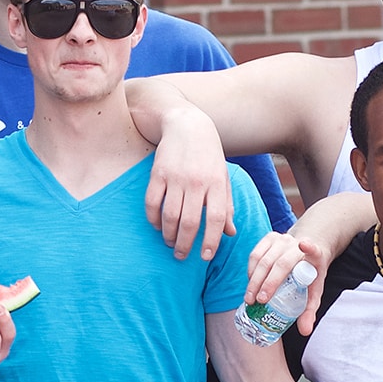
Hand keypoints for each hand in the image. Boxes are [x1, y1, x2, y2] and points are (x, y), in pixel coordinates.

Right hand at [145, 107, 234, 260]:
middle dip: (185, 245)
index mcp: (216, 184)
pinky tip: (157, 226)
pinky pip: (152, 202)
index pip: (216, 218)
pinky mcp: (157, 173)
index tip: (205, 256)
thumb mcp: (223, 178)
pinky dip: (153, 219)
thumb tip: (230, 233)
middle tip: (182, 256)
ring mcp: (175, 178)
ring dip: (169, 235)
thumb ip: (227, 206)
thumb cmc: (209, 156)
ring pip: (169, 216)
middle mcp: (196, 182)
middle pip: (190, 222)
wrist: (188, 125)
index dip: (211, 240)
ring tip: (170, 243)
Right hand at [243, 232, 328, 335]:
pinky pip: (255, 254)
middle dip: (267, 283)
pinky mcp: (269, 238)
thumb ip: (309, 310)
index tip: (304, 244)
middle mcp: (297, 245)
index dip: (310, 247)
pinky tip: (250, 284)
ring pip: (264, 260)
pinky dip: (250, 270)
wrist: (305, 251)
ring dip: (254, 280)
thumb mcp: (313, 291)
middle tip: (258, 302)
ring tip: (250, 299)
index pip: (314, 249)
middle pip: (280, 264)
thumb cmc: (310, 274)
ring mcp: (282, 239)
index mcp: (314, 256)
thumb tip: (304, 331)